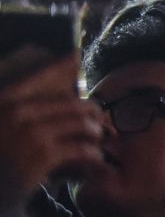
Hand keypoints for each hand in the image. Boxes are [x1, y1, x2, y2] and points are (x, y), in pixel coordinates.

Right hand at [0, 52, 99, 202]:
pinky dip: (94, 154)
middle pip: (70, 102)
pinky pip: (81, 148)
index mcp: (3, 101)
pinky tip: (96, 160)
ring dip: (96, 132)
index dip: (59, 65)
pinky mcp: (42, 155)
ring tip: (100, 139)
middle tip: (103, 121)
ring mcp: (29, 132)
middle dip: (92, 112)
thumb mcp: (3, 127)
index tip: (74, 55)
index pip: (38, 75)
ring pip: (80, 123)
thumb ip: (25, 107)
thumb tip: (57, 72)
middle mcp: (15, 112)